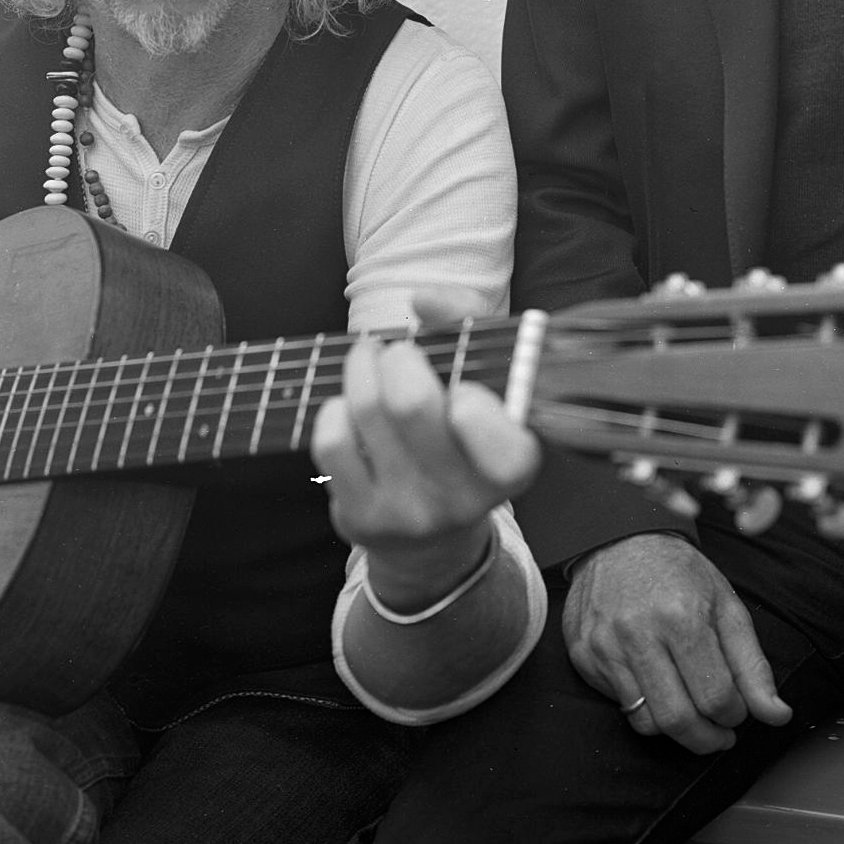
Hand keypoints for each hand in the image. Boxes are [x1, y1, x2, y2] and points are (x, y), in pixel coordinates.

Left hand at [312, 302, 537, 613]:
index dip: (476, 403)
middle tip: (398, 353)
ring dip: (360, 368)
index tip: (463, 388)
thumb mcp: (484, 390)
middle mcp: (464, 499)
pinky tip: (349, 409)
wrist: (430, 543)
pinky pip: (331, 441)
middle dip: (397, 356)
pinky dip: (335, 408)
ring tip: (368, 362)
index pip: (501, 439)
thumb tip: (424, 299)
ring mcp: (409, 514)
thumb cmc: (460, 441)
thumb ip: (467, 327)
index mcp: (512, 466)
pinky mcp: (361, 519)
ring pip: (366, 411)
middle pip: (412, 403)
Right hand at [562, 534, 791, 755]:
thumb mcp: (727, 607)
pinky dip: (646, 708)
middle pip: (678, 720)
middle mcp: (637, 634)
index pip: (716, 697)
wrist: (618, 540)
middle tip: (720, 735)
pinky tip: (659, 687)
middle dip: (708, 740)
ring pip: (647, 723)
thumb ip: (753, 666)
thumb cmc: (679, 573)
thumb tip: (778, 716)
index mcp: (681, 617)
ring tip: (692, 712)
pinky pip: (621, 706)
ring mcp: (605, 647)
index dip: (735, 715)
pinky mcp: (584, 657)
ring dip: (677, 729)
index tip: (737, 711)